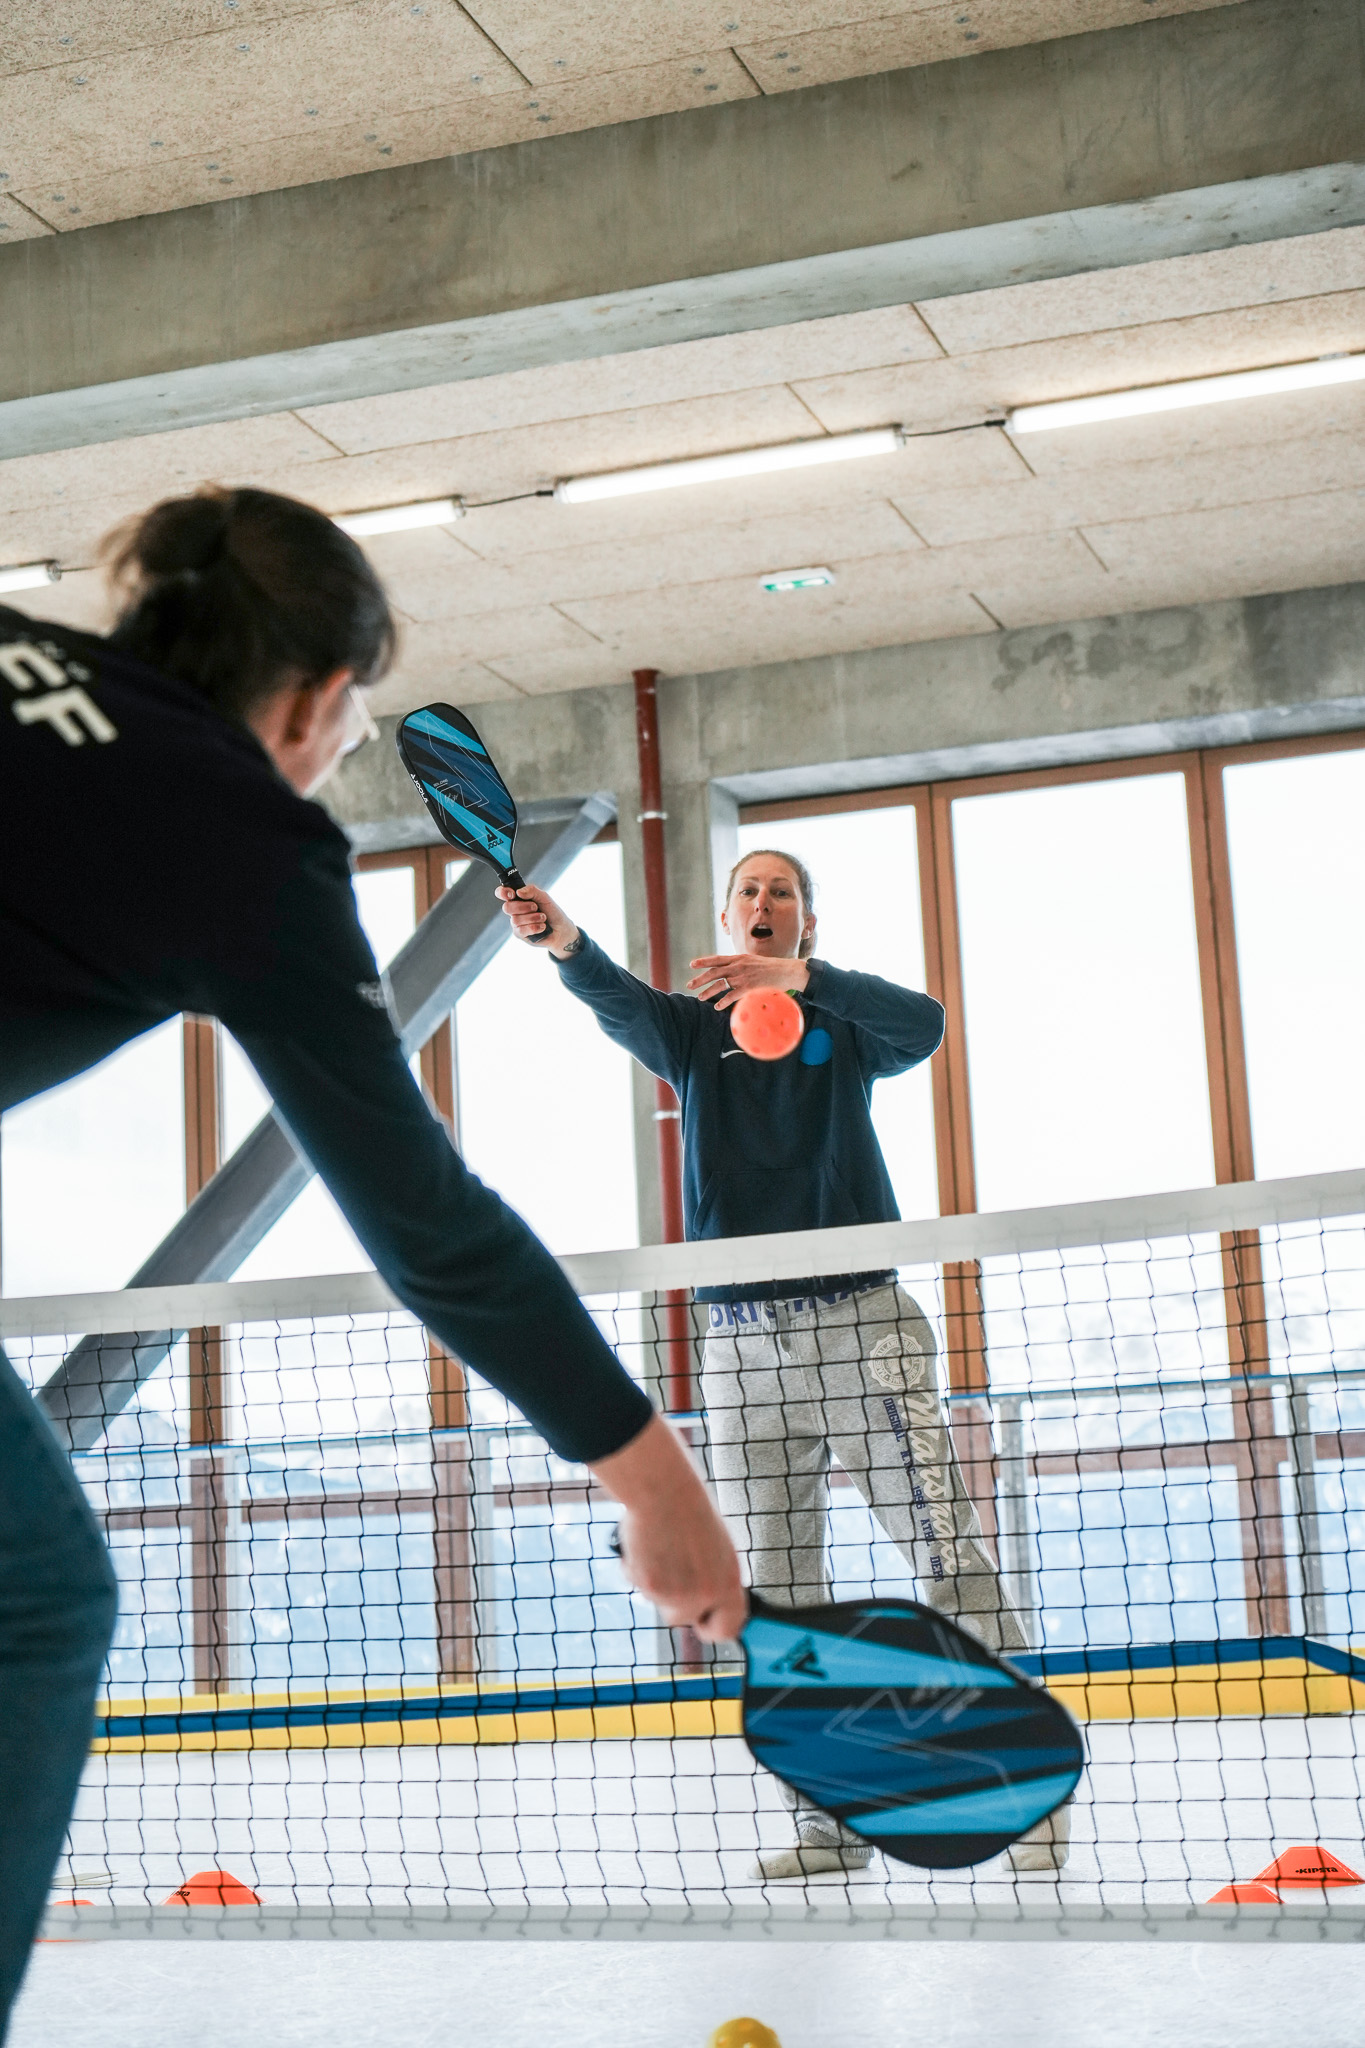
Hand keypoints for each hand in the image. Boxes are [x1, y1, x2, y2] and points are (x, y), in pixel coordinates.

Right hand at [496, 884, 578, 955]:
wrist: (561, 929)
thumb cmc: (552, 912)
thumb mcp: (545, 897)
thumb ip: (532, 890)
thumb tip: (518, 892)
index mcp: (518, 898)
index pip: (502, 893)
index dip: (503, 892)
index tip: (512, 894)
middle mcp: (515, 910)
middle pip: (507, 907)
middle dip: (523, 907)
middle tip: (536, 907)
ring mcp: (516, 923)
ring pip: (516, 920)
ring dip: (533, 918)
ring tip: (543, 918)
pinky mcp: (520, 935)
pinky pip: (521, 930)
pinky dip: (534, 927)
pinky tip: (542, 927)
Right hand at [592, 1414, 746, 1641]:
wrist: (664, 1490)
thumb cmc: (689, 1512)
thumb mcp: (716, 1548)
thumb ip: (713, 1578)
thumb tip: (708, 1601)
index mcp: (730, 1581)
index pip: (729, 1627)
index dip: (714, 1627)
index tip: (703, 1623)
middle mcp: (707, 1592)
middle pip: (685, 1620)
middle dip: (675, 1604)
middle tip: (670, 1576)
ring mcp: (678, 1593)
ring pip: (659, 1603)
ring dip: (656, 1585)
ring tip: (661, 1549)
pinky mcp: (651, 1587)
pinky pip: (639, 1586)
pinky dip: (637, 1570)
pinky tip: (644, 1546)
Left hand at [686, 952, 809, 1011]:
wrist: (787, 971)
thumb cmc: (771, 967)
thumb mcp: (753, 961)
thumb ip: (740, 964)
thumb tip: (730, 969)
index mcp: (739, 958)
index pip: (717, 959)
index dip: (703, 961)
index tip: (692, 964)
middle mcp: (739, 966)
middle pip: (714, 972)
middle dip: (700, 979)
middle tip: (689, 985)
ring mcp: (743, 976)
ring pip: (720, 984)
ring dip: (708, 992)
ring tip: (700, 997)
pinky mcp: (749, 987)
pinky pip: (732, 996)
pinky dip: (723, 1002)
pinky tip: (717, 1007)